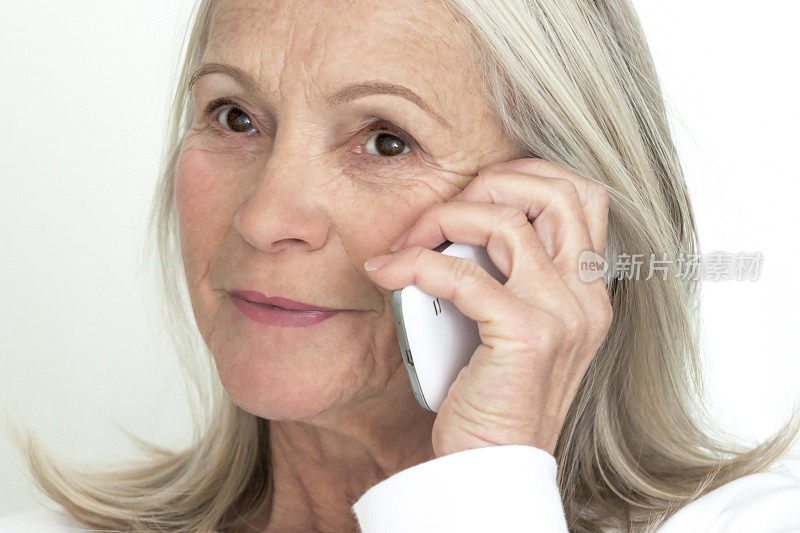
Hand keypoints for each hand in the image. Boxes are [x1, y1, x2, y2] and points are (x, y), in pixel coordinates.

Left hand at [363, 157, 612, 456]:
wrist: (494, 470)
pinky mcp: (526, 336)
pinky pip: (462, 274)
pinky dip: (416, 264)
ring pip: (506, 221)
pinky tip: (390, 273)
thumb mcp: (516, 328)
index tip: (473, 196)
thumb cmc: (494, 399)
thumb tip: (453, 227)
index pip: (581, 196)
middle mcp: (586, 297)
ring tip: (409, 243)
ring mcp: (562, 315)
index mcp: (588, 291)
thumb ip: (508, 277)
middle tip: (441, 215)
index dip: (525, 177)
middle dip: (489, 183)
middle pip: (556, 190)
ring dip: (444, 219)